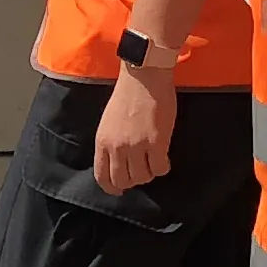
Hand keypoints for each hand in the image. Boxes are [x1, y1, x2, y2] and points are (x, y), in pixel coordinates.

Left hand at [96, 61, 177, 193]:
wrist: (143, 76)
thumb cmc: (127, 96)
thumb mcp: (108, 123)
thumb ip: (111, 143)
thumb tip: (118, 164)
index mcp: (102, 142)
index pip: (102, 176)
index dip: (112, 188)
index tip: (120, 190)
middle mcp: (117, 147)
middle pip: (124, 181)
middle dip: (134, 181)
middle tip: (142, 170)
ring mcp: (137, 145)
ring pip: (143, 178)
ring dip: (150, 173)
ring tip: (154, 161)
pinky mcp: (157, 142)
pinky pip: (160, 168)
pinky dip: (164, 167)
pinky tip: (165, 157)